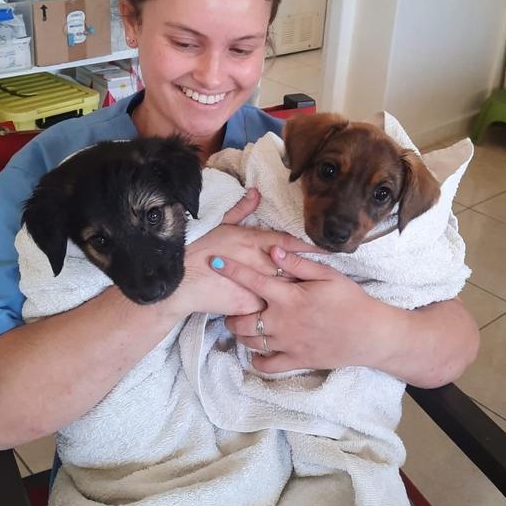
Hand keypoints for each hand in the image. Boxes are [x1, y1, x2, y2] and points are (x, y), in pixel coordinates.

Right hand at [170, 190, 317, 320]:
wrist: (178, 283)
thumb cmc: (197, 250)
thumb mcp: (219, 225)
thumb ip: (241, 210)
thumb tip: (256, 193)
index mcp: (251, 240)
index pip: (288, 243)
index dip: (309, 246)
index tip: (327, 249)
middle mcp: (256, 261)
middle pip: (291, 268)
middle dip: (307, 273)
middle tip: (324, 277)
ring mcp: (253, 284)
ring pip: (283, 289)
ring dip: (296, 292)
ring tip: (314, 296)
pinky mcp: (248, 305)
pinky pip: (269, 307)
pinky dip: (277, 309)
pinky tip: (290, 312)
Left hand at [215, 247, 393, 373]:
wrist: (370, 335)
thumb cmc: (351, 300)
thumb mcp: (328, 275)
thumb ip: (299, 263)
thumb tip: (273, 250)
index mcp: (289, 297)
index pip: (251, 280)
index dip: (230, 269)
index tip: (214, 261)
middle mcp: (282, 321)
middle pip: (241, 320)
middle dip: (230, 313)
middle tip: (231, 307)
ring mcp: (287, 344)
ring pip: (250, 342)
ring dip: (241, 334)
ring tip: (242, 326)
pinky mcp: (295, 361)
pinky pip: (267, 365)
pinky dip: (257, 359)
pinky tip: (258, 351)